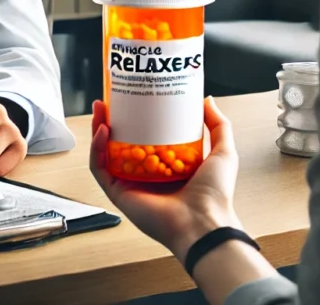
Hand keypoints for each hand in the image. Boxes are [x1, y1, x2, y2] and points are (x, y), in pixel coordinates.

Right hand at [89, 98, 241, 262]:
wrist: (203, 222)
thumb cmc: (215, 195)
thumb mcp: (223, 151)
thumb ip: (218, 125)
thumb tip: (208, 100)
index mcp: (169, 165)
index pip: (148, 136)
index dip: (139, 116)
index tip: (135, 97)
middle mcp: (148, 174)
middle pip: (123, 142)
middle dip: (114, 119)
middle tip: (111, 99)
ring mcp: (131, 183)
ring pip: (107, 153)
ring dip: (99, 130)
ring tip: (100, 110)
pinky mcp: (119, 193)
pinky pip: (101, 168)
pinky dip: (97, 150)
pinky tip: (101, 131)